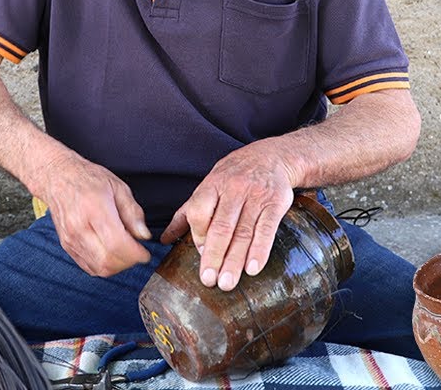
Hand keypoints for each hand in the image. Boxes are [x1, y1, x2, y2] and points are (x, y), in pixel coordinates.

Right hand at [31, 151, 152, 276]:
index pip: (116, 244)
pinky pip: (88, 267)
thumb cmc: (89, 179)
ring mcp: (71, 240)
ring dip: (117, 267)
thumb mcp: (118, 187)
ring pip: (98, 268)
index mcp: (95, 210)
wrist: (58, 178)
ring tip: (125, 252)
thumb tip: (143, 236)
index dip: (135, 254)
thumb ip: (133, 212)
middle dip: (128, 262)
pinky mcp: (67, 246)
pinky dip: (104, 266)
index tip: (145, 254)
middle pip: (107, 261)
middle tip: (137, 252)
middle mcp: (79, 228)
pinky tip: (112, 253)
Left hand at [160, 140, 297, 291]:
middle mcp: (234, 189)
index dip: (198, 235)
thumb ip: (188, 213)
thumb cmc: (234, 176)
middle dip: (214, 256)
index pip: (200, 211)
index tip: (200, 254)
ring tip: (227, 282)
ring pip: (243, 232)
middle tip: (209, 281)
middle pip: (221, 227)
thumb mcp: (209, 187)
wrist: (272, 157)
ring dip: (235, 260)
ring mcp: (256, 196)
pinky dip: (260, 250)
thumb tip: (164, 239)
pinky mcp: (276, 203)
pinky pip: (267, 230)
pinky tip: (253, 268)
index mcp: (213, 185)